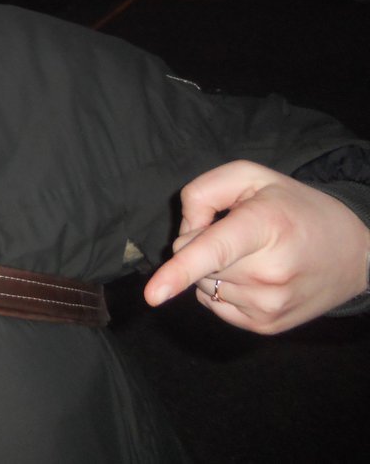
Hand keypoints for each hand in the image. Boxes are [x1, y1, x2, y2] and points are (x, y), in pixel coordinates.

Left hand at [144, 160, 369, 333]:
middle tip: (243, 233)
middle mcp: (268, 272)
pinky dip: (221, 288)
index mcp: (265, 226)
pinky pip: (214, 304)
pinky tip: (253, 275)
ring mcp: (269, 304)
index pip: (213, 250)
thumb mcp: (252, 176)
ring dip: (214, 269)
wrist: (356, 253)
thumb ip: (204, 191)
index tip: (153, 295)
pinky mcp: (266, 326)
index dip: (179, 270)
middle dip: (202, 245)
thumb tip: (184, 235)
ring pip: (203, 285)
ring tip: (255, 254)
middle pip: (197, 263)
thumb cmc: (295, 208)